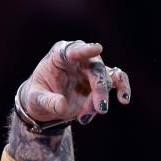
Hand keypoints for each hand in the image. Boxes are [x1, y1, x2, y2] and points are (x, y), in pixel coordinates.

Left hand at [16, 40, 130, 126]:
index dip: (85, 50)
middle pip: (95, 68)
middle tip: (100, 109)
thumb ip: (48, 102)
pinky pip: (116, 81)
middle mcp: (79, 59)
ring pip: (106, 77)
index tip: (97, 49)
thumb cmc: (37, 96)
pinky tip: (124, 99)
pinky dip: (122, 88)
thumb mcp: (36, 100)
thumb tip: (62, 105)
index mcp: (60, 56)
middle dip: (99, 89)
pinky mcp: (100, 82)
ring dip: (104, 96)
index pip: (73, 50)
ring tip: (99, 112)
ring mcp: (90, 70)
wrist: (44, 105)